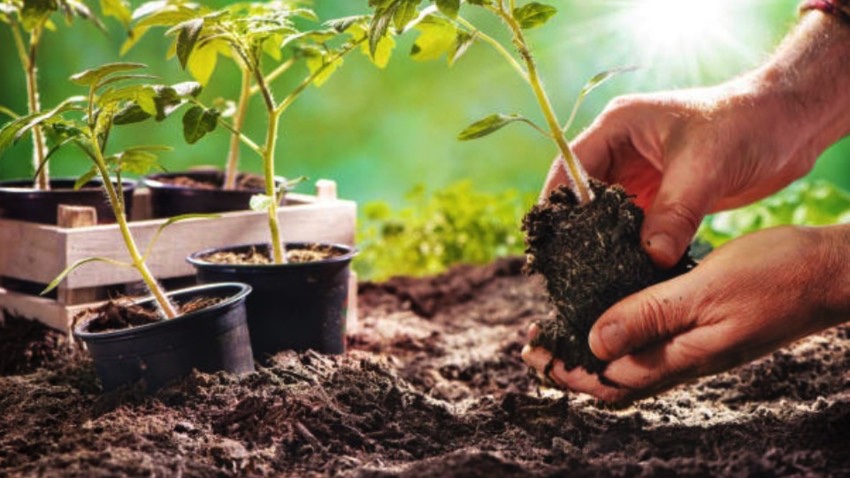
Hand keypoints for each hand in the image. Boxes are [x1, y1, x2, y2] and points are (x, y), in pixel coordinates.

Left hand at [522, 225, 849, 403]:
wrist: (828, 274)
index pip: (607, 379)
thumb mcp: (704, 291)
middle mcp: (683, 360)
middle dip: (570, 365)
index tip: (532, 351)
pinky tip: (611, 311)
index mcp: (680, 357)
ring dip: (592, 350)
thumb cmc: (774, 277)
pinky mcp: (704, 330)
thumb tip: (596, 343)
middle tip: (534, 346)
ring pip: (631, 362)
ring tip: (560, 331)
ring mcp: (694, 347)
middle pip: (613, 378)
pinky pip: (652, 342)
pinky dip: (621, 333)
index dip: (565, 369)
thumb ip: (650, 316)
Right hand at [542, 12, 849, 268]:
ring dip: (603, 241)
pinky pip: (634, 226)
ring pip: (606, 215)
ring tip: (593, 276)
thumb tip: (651, 257)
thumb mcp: (705, 167)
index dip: (557, 203)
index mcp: (618, 127)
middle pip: (582, 195)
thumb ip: (675, 212)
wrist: (788, 125)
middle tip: (568, 268)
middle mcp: (621, 150)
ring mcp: (640, 174)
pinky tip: (626, 271)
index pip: (570, 166)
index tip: (552, 242)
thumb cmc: (745, 125)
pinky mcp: (660, 197)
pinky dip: (630, 247)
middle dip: (576, 230)